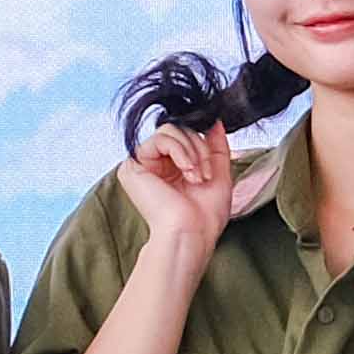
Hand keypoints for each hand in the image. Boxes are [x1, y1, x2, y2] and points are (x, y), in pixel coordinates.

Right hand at [111, 119, 235, 254]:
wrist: (191, 233)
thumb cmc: (205, 216)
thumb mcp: (219, 174)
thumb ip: (217, 147)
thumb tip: (215, 121)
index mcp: (174, 169)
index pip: (187, 136)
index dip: (203, 143)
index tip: (212, 163)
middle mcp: (157, 165)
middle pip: (180, 130)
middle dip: (200, 149)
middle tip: (204, 175)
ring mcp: (144, 164)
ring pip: (171, 130)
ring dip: (192, 151)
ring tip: (196, 176)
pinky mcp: (133, 165)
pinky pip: (161, 137)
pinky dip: (180, 150)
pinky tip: (186, 171)